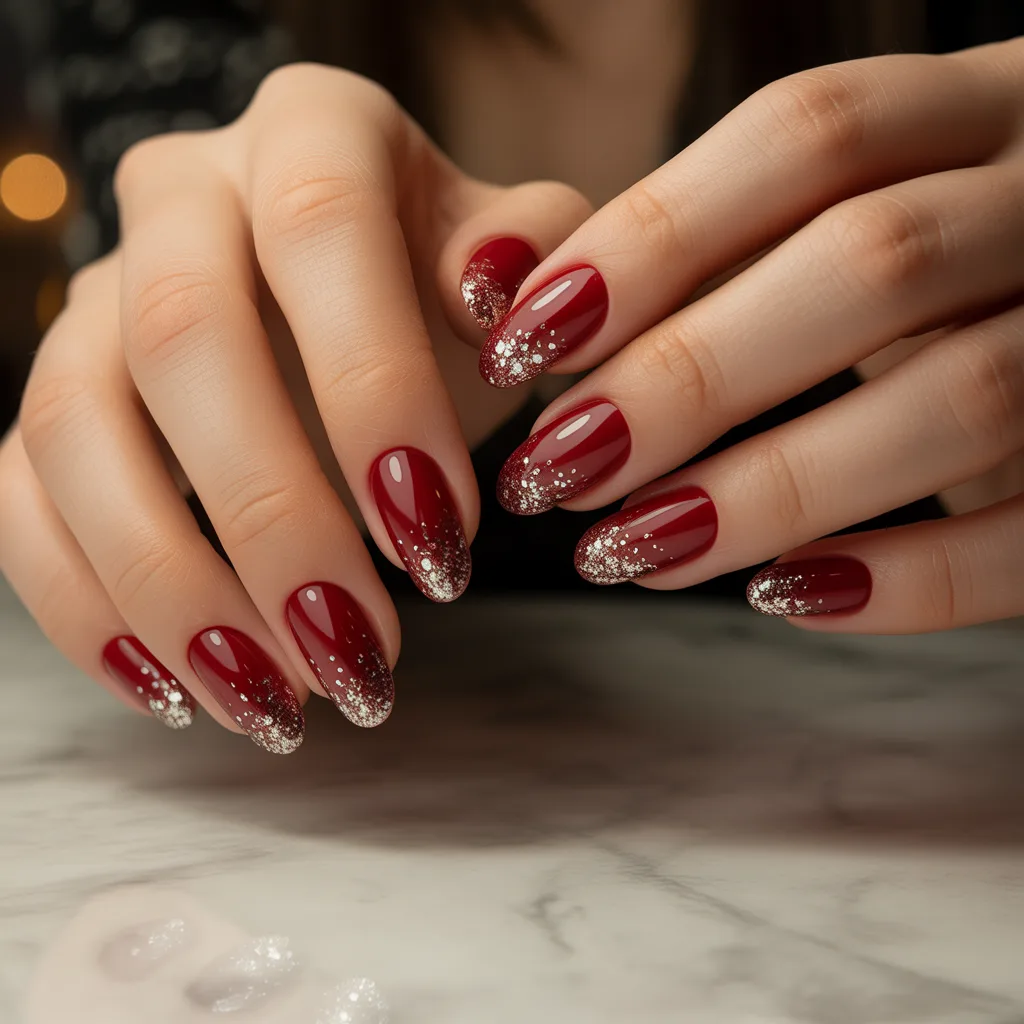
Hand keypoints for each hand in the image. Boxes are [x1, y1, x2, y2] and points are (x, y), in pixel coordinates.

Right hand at [0, 64, 588, 748]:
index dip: (374, 388)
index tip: (441, 543)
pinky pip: (23, 492)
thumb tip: (502, 301)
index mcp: (312, 132)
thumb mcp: (517, 258)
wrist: (361, 310)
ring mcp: (99, 295)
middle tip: (357, 649)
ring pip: (76, 426)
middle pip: (184, 339)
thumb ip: (532, 260)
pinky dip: (85, 603)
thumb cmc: (449, 292)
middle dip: (273, 518)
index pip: (322, 230)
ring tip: (276, 701)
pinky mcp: (60, 396)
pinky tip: (177, 688)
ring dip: (171, 586)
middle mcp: (185, 196)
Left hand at [480, 39, 1023, 633]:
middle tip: (553, 472)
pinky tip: (783, 597)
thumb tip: (505, 295)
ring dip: (769, 490)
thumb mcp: (839, 222)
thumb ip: (708, 246)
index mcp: (978, 109)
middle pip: (873, 262)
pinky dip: (910, 580)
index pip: (807, 133)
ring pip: (962, 395)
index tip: (522, 343)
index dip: (649, 239)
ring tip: (629, 552)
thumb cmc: (930, 272)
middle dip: (687, 379)